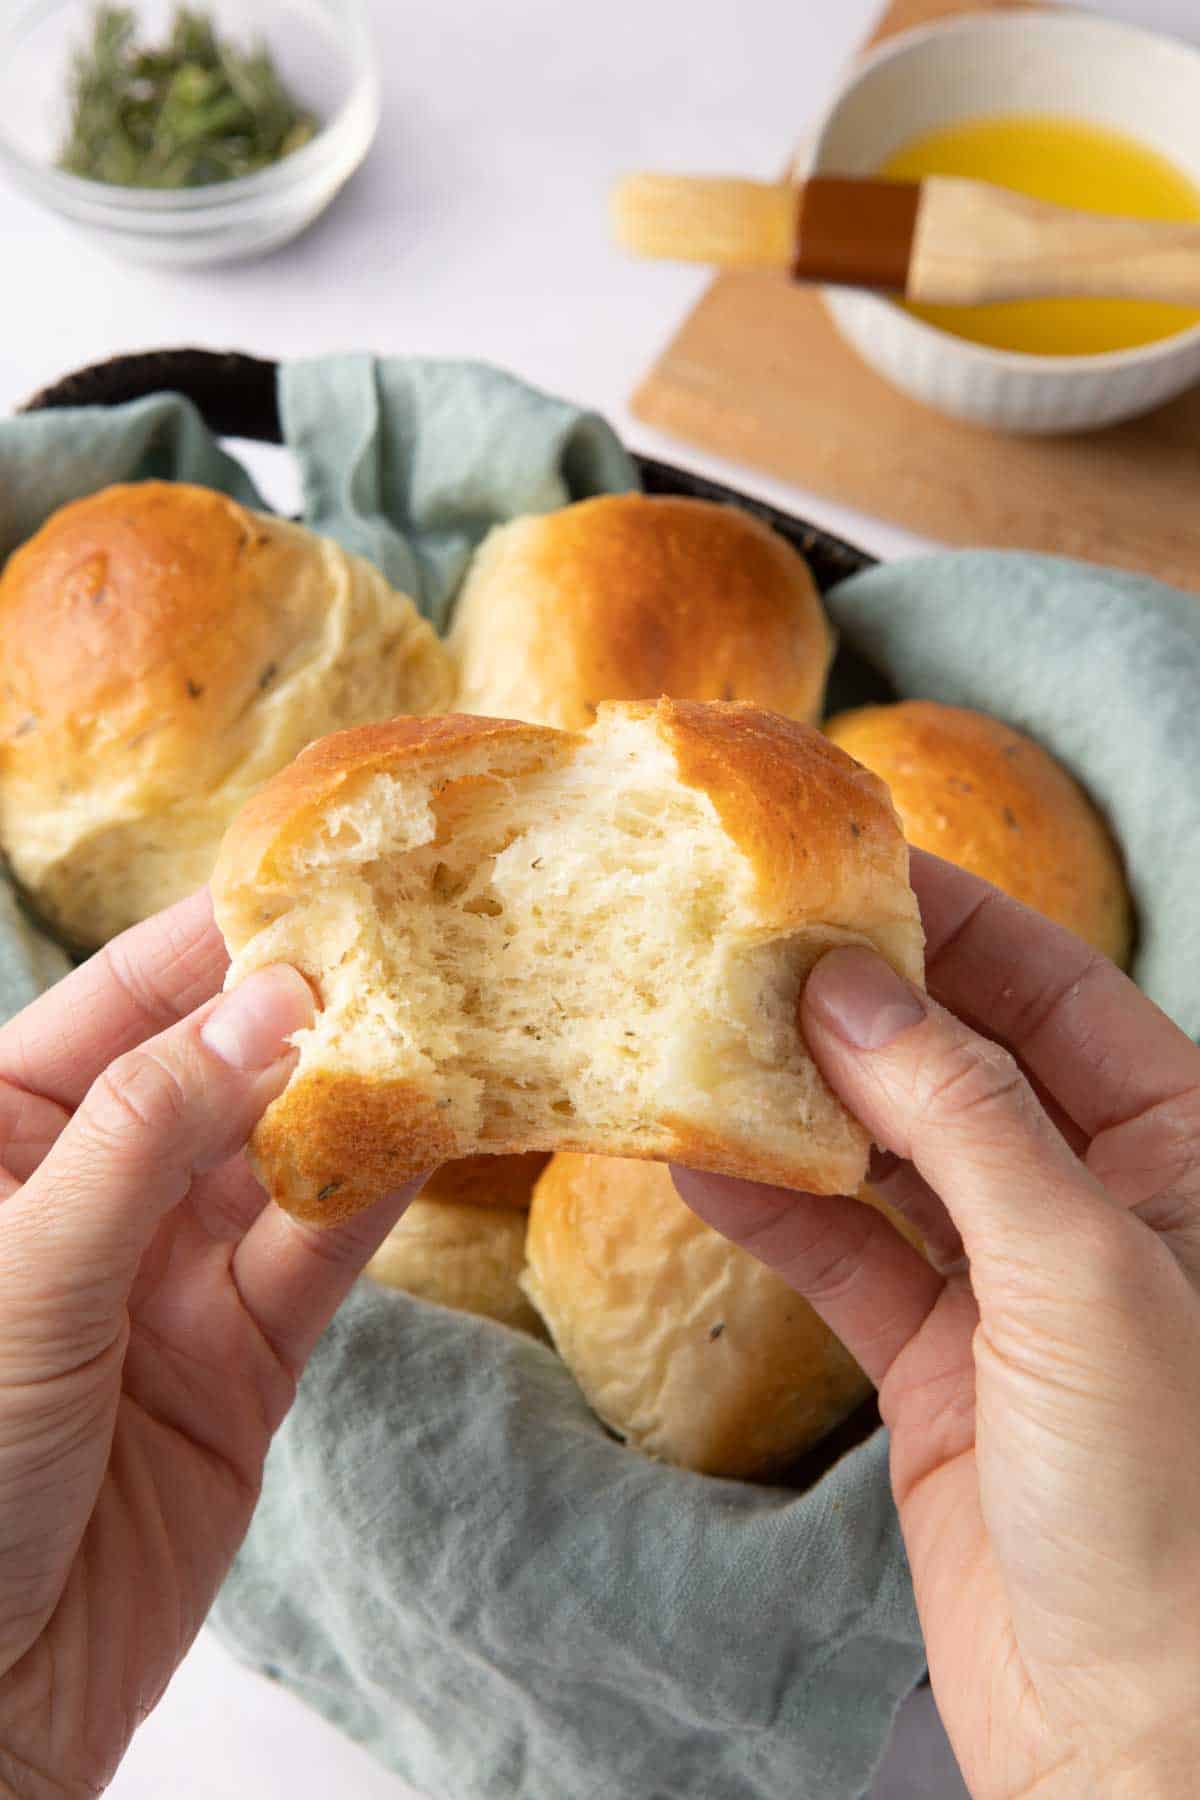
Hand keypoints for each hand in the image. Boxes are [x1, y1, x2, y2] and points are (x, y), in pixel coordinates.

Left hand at [0, 893, 420, 1797]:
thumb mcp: (24, 1274)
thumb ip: (147, 1135)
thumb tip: (268, 1001)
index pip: (115, 1008)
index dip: (208, 940)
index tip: (308, 871)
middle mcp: (86, 1193)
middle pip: (216, 1072)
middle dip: (306, 1010)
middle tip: (412, 935)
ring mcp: (168, 1276)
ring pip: (280, 1157)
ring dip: (358, 1095)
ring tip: (447, 1016)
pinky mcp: (241, 1359)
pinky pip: (317, 1255)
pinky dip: (374, 1194)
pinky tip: (435, 1127)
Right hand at [674, 851, 1199, 1799]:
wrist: (1141, 1741)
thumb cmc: (1174, 1503)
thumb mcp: (1081, 1271)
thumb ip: (963, 1117)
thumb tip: (848, 987)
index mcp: (1184, 1151)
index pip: (1051, 989)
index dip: (947, 918)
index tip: (835, 860)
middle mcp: (1098, 1202)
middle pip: (956, 1060)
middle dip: (852, 1004)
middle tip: (736, 944)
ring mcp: (1012, 1285)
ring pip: (887, 1154)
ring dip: (795, 1103)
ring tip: (695, 1038)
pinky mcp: (938, 1366)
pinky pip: (845, 1256)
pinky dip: (774, 1211)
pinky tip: (698, 1166)